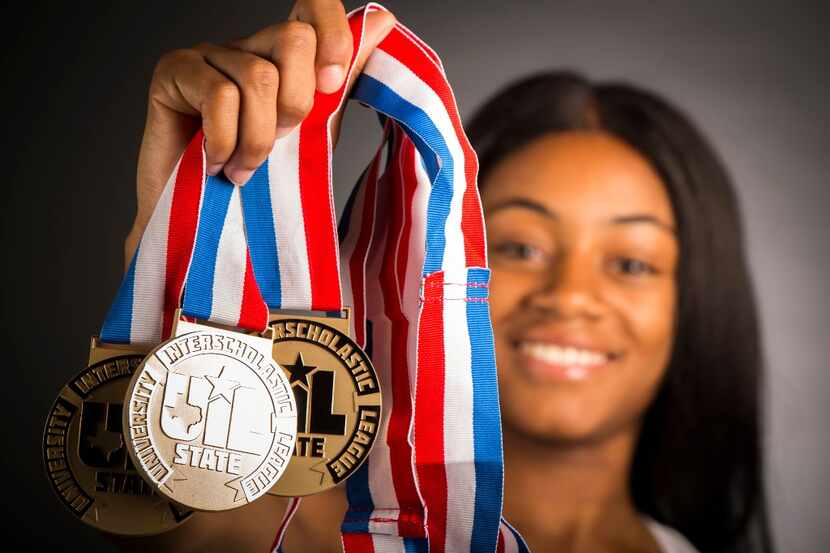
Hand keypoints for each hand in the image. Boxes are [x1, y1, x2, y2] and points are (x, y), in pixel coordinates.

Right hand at [125, 1, 395, 267]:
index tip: (333, 84)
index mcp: (281, 57)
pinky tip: (217, 164)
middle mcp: (245, 47)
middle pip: (293, 38)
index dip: (333, 36)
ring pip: (257, 75)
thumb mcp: (316, 128)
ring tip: (244, 170)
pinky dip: (225, 142)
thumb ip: (343, 77)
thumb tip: (383, 20)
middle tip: (279, 142)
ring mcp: (207, 56)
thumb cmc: (262, 181)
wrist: (210, 227)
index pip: (313, 7)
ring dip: (257, 140)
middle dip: (296, 104)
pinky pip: (218, 95)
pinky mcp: (173, 72)